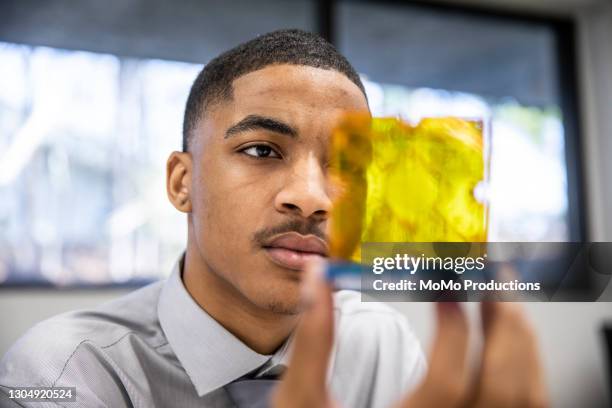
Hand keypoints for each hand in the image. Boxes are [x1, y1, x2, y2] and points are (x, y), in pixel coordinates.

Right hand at [271, 261, 547, 407]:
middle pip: (501, 387)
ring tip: (503, 304)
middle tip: (491, 280)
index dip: (453, 326)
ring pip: (523, 400)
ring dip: (520, 344)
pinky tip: (507, 347)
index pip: (446, 380)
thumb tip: (317, 279)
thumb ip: (312, 340)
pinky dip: (525, 371)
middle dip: (504, 323)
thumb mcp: (303, 401)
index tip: (445, 289)